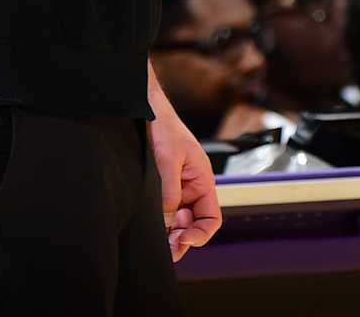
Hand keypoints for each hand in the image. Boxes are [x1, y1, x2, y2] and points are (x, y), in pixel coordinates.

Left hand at [147, 90, 221, 260]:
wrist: (147, 110)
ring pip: (179, 222)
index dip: (201, 234)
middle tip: (168, 249)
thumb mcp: (168, 162)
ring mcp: (178, 189)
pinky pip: (167, 213)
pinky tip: (154, 228)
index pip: (211, 218)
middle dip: (184, 239)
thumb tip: (168, 225)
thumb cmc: (164, 127)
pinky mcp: (163, 189)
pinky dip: (162, 224)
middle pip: (195, 225)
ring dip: (172, 234)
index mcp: (203, 180)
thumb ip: (169, 195)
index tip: (183, 239)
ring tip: (160, 241)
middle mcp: (193, 188)